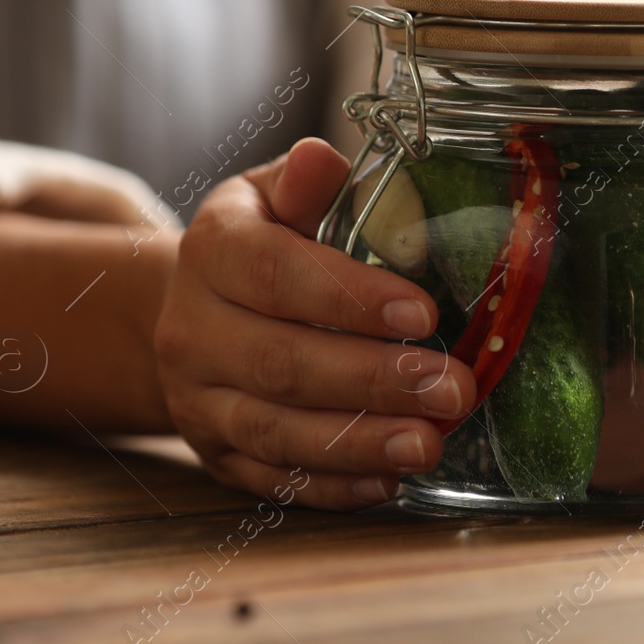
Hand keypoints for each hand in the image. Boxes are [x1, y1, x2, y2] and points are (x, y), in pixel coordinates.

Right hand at [154, 139, 476, 510]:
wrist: (197, 306)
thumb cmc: (265, 241)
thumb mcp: (277, 196)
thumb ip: (307, 186)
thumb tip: (321, 158)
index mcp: (212, 251)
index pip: (276, 275)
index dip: (350, 298)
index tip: (424, 312)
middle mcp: (191, 329)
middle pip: (282, 363)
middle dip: (374, 380)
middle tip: (452, 388)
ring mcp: (198, 399)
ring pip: (276, 430)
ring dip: (359, 442)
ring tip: (430, 442)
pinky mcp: (215, 454)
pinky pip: (272, 480)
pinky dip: (332, 486)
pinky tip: (388, 481)